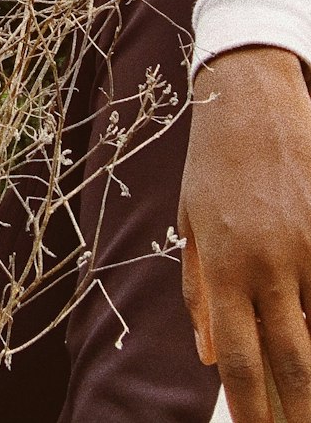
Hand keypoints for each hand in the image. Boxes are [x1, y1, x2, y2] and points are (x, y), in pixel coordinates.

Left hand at [179, 46, 310, 422]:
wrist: (250, 97)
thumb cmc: (213, 161)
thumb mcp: (190, 222)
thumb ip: (199, 291)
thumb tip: (209, 353)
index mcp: (223, 265)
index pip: (240, 360)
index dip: (251, 409)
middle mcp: (268, 264)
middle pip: (292, 361)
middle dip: (299, 411)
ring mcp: (308, 247)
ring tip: (310, 402)